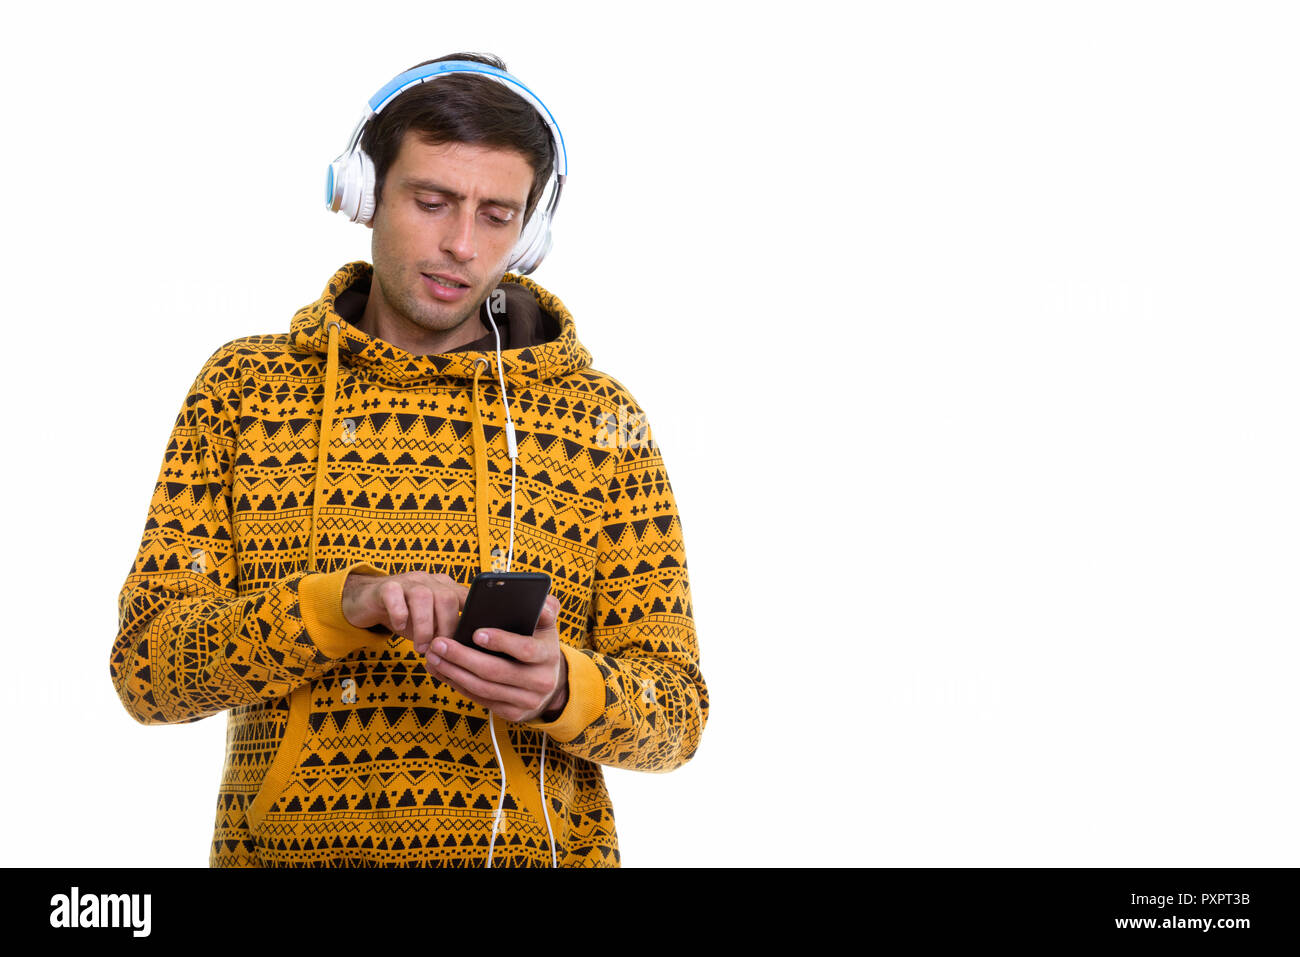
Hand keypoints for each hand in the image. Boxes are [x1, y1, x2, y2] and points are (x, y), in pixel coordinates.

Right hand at [341, 570, 467, 653]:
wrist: (368, 602)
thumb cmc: (405, 615)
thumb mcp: (431, 623)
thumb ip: (447, 630)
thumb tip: (464, 650)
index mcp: (445, 587)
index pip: (467, 597)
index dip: (471, 618)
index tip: (468, 641)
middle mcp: (429, 581)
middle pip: (447, 598)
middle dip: (446, 628)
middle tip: (438, 649)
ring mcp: (407, 582)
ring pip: (423, 597)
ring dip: (424, 626)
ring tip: (420, 647)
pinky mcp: (386, 587)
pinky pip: (395, 596)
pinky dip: (399, 614)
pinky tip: (399, 627)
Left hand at [423, 595, 567, 722]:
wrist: (548, 682)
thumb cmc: (539, 645)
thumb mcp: (547, 625)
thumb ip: (546, 608)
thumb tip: (540, 599)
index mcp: (549, 655)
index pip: (525, 650)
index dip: (500, 642)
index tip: (475, 633)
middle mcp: (541, 681)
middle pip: (496, 671)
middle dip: (463, 657)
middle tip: (438, 643)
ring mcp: (526, 701)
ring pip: (483, 688)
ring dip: (453, 672)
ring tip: (433, 656)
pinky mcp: (512, 713)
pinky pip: (480, 699)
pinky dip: (457, 685)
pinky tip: (441, 671)